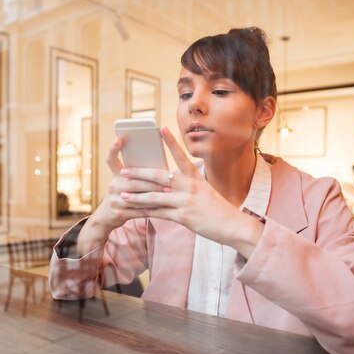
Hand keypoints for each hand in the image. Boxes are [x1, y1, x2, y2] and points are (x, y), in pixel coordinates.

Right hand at [76, 136, 167, 254]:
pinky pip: (138, 210)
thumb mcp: (124, 184)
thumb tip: (159, 168)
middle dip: (152, 180)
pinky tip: (162, 208)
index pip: (110, 159)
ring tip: (168, 193)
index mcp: (115, 176)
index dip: (113, 149)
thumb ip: (137, 176)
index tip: (119, 138)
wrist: (106, 219)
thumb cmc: (122, 197)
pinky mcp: (118, 213)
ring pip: (137, 196)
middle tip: (168, 178)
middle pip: (133, 180)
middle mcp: (112, 185)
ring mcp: (114, 199)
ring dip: (154, 194)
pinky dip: (151, 210)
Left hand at [117, 127, 262, 254]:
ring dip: (136, 195)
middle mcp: (189, 186)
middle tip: (124, 170)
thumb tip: (168, 183)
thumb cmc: (217, 209)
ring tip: (121, 193)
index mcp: (195, 177)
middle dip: (139, 173)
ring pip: (154, 196)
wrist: (232, 226)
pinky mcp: (183, 216)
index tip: (161, 128)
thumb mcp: (205, 191)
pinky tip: (133, 210)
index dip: (171, 142)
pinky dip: (144, 211)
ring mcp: (185, 201)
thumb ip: (187, 186)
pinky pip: (159, 212)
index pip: (181, 156)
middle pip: (159, 176)